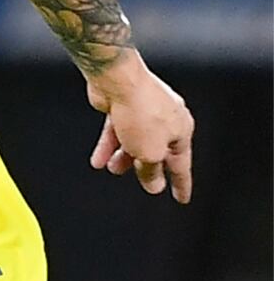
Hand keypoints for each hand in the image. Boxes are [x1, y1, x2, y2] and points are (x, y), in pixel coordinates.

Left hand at [87, 56, 192, 202]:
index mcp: (181, 130)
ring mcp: (144, 113)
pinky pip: (117, 133)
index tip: (182, 198)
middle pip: (157, 152)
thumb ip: (151, 171)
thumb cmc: (141, 112)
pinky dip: (109, 147)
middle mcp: (166, 121)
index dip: (181, 184)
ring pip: (135, 142)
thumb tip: (154, 185)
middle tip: (142, 182)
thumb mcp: (149, 153)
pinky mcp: (123, 108)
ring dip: (123, 158)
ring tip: (113, 168)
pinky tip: (98, 160)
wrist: (118, 82)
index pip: (182, 164)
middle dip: (146, 168)